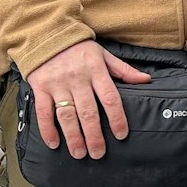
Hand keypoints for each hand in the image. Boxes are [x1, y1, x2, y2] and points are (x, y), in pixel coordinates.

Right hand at [24, 40, 152, 158]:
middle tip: (99, 153)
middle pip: (88, 112)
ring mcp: (57, 84)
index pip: (110, 98)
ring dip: (74, 137)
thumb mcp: (103, 54)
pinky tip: (54, 143)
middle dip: (94, 136)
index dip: (117, 118)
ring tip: (80, 153)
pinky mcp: (40, 87)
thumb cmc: (78, 47)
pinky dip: (48, 129)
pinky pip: (44, 112)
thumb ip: (123, 70)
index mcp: (96, 70)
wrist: (47, 32)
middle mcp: (77, 79)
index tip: (121, 135)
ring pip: (67, 115)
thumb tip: (146, 80)